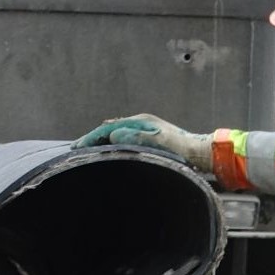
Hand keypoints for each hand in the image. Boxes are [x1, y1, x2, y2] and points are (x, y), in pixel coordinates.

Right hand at [74, 115, 212, 169]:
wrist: (199, 152)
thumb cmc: (181, 149)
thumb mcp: (158, 142)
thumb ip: (136, 137)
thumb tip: (113, 133)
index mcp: (140, 122)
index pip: (109, 128)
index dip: (91, 137)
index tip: (77, 147)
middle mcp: (141, 123)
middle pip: (110, 129)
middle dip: (92, 138)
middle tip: (76, 149)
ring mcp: (144, 130)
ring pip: (115, 134)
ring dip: (100, 141)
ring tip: (86, 151)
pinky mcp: (148, 138)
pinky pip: (123, 139)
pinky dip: (111, 144)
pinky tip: (106, 150)